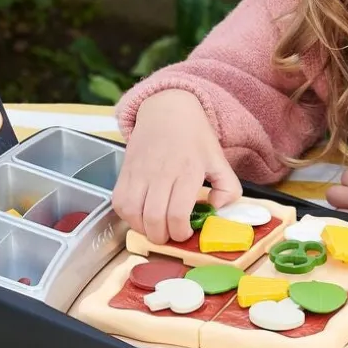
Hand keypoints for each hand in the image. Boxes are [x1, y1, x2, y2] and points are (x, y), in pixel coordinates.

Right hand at [112, 90, 243, 244]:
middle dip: (162, 237)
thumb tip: (216, 209)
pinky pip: (119, 203)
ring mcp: (140, 173)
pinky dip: (127, 216)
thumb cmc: (194, 137)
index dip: (180, 233)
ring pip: (133, 214)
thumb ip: (228, 188)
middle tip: (170, 235)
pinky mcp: (125, 172)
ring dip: (143, 228)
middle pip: (154, 219)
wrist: (167, 110)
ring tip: (155, 227)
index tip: (186, 232)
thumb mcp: (219, 160)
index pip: (178, 215)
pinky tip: (140, 215)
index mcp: (188, 171)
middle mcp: (161, 173)